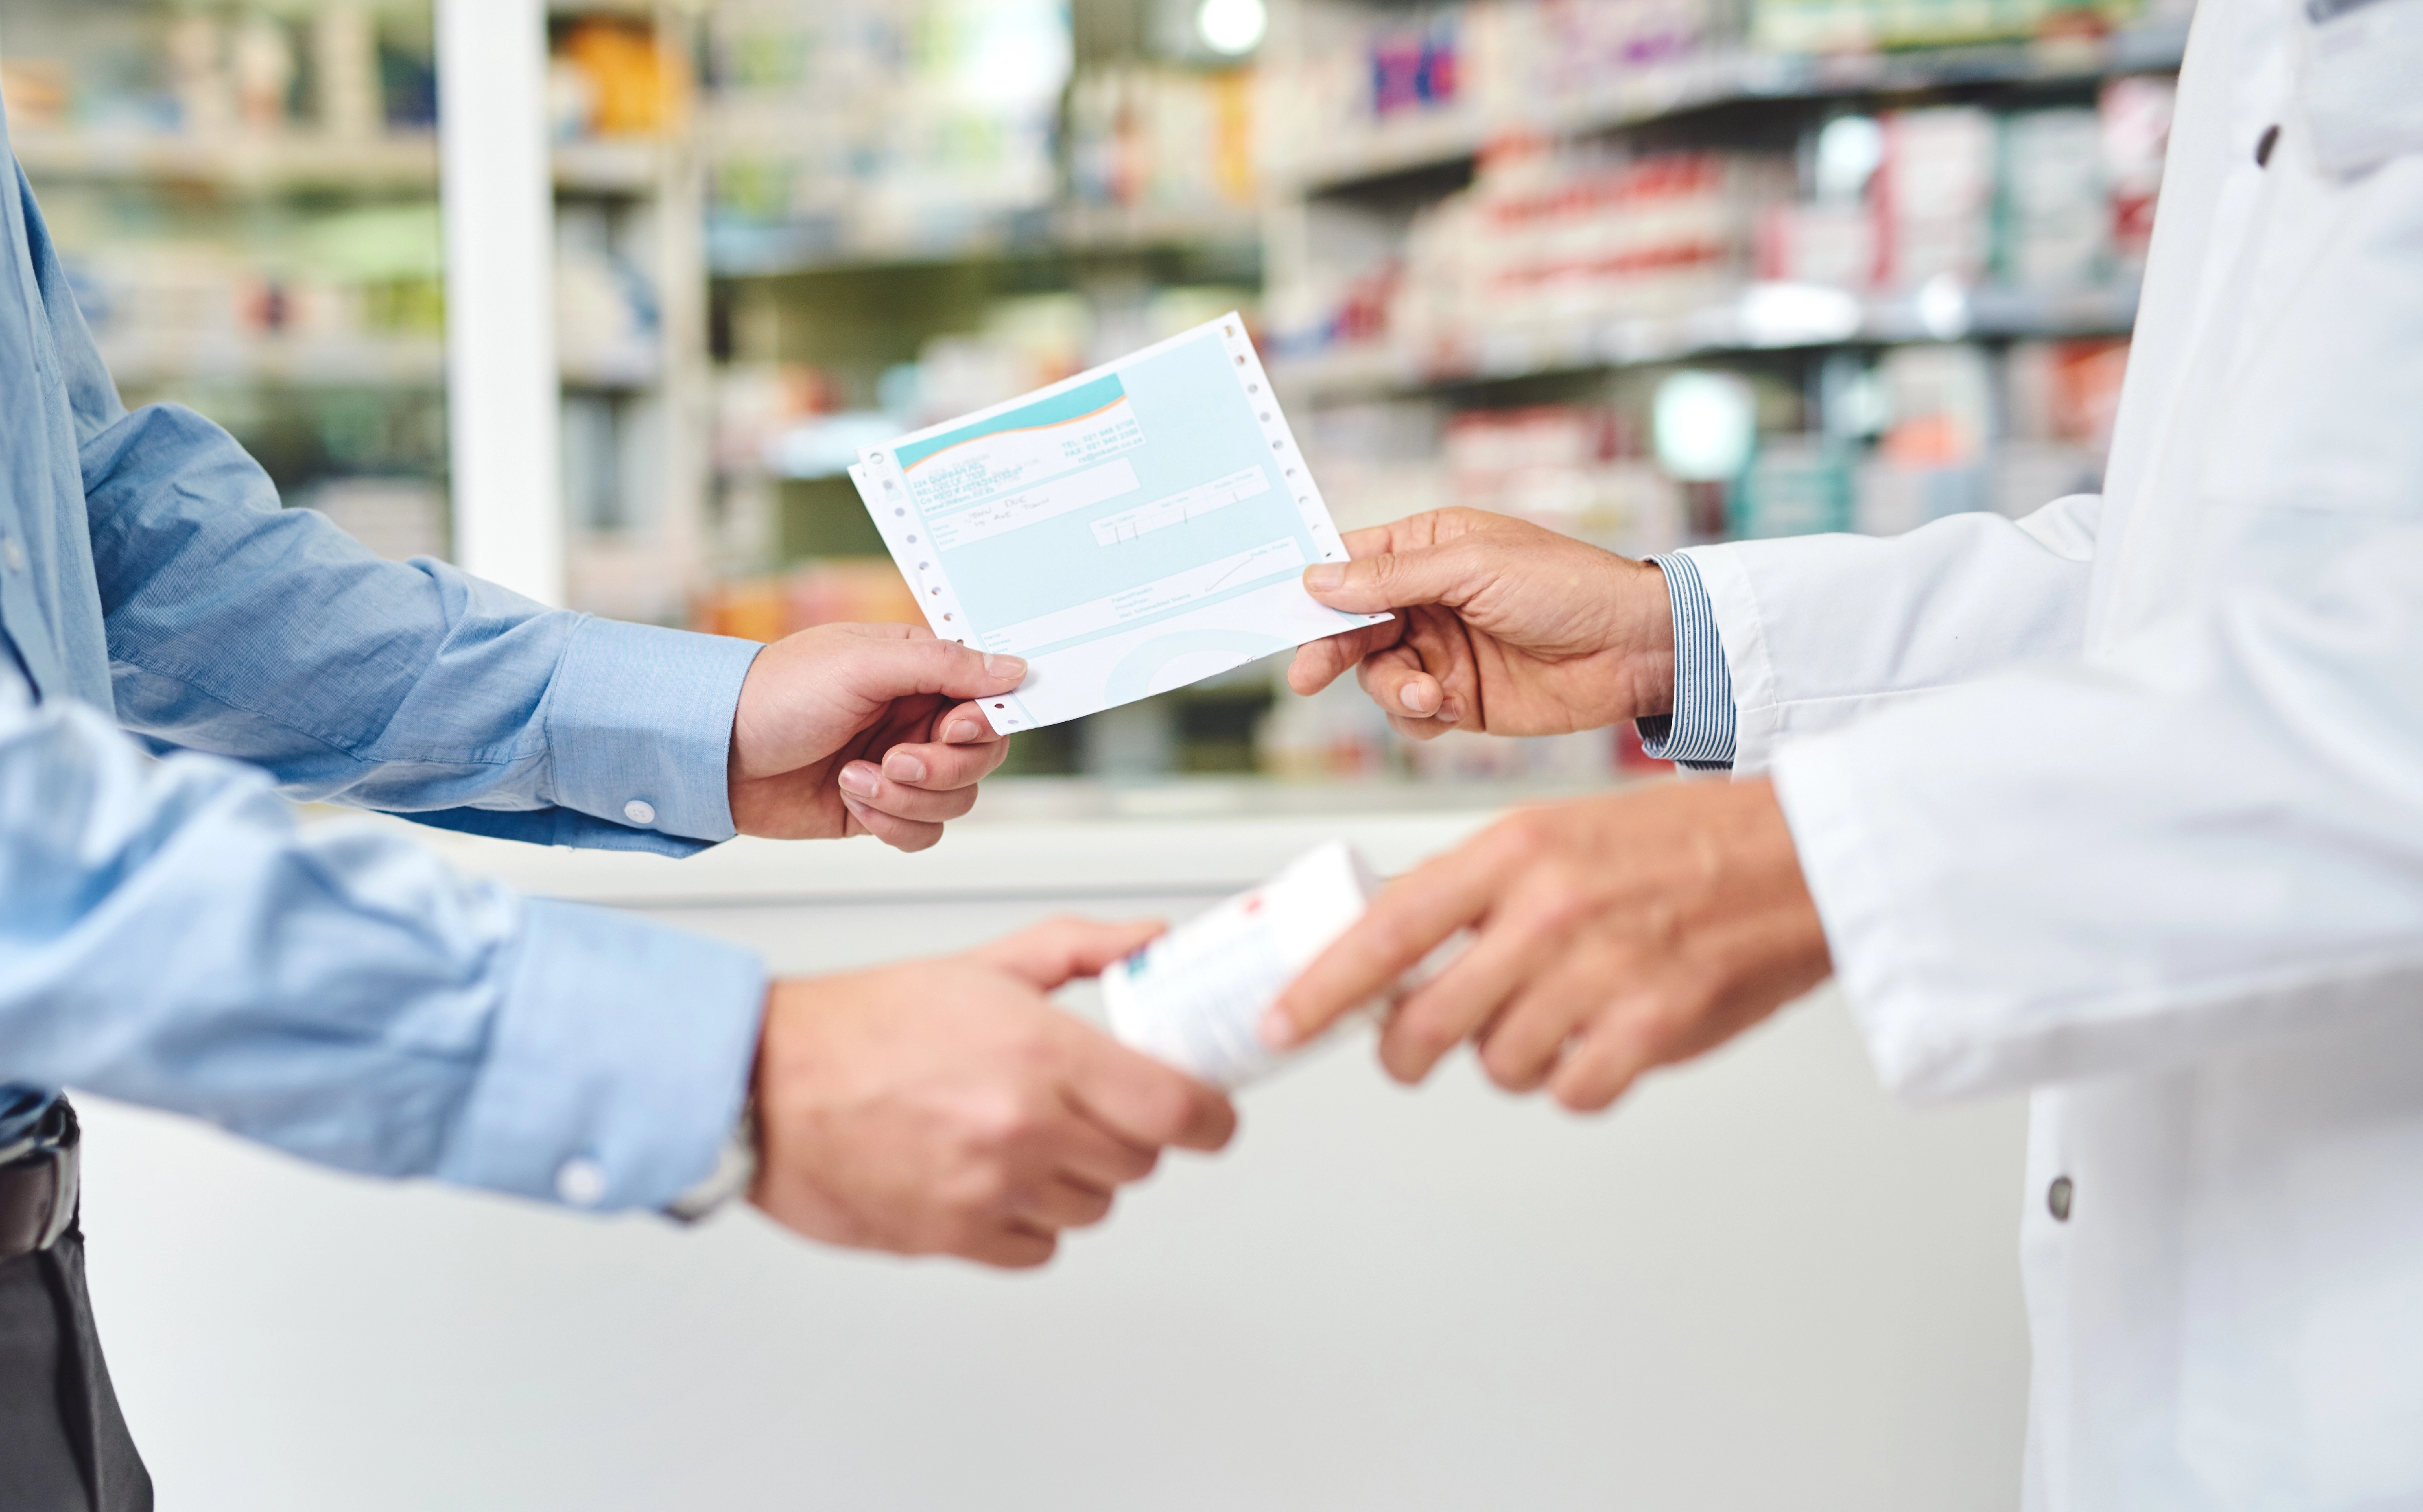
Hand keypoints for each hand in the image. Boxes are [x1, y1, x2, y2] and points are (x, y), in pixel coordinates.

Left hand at [727, 623, 1025, 848]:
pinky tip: (852, 800)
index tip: (951, 728)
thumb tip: (1015, 669)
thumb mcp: (863, 664)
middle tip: (896, 760)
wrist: (713, 754)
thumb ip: (944, 664)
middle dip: (943, 767)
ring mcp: (900, 766)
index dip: (984, 721)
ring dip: (909, 797)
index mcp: (919, 671)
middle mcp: (916, 718)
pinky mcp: (879, 809)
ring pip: (957, 799)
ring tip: (856, 778)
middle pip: (982, 756)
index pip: (990, 698)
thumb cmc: (776, 694)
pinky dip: (893, 824)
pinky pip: (923, 831)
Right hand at [749, 917, 1238, 1267]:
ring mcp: (989, 1191)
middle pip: (1139, 1162)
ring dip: (1075, 1177)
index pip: (1177, 1110)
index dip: (1210, 1117)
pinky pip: (1039, 1249)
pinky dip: (1028, 1221)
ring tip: (1020, 1134)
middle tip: (1085, 1104)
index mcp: (1042, 1054)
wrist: (762, 1082)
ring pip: (1093, 1207)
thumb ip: (1084, 950)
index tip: (1211, 1115)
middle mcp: (1023, 1128)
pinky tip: (990, 1176)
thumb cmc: (863, 1024)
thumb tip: (1155, 942)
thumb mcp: (986, 964)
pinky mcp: (953, 1239)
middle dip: (1127, 1134)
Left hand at [1264, 781, 1830, 1110]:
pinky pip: (1568, 1092)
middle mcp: (1548, 911)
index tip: (1280, 1025)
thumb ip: (1477, 890)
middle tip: (1411, 1051)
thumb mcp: (1558, 831)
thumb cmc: (1680, 842)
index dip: (1321, 991)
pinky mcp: (1653, 1029)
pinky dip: (1574, 1080)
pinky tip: (1600, 1042)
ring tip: (1548, 1017)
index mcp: (1514, 851)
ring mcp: (1600, 973)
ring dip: (1507, 1058)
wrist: (1799, 857)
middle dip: (1406, 1052)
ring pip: (1496, 1066)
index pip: (1385, 932)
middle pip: (1426, 1023)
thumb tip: (1396, 956)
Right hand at [1286, 509, 1674, 740]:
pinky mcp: (1462, 699)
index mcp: (1430, 548)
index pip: (1353, 562)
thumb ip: (1392, 578)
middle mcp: (1429, 599)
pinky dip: (1419, 718)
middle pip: (1353, 625)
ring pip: (1378, 675)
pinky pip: (1412, 715)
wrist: (1634, 649)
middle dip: (1332, 649)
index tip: (1282, 608)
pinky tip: (1449, 709)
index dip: (1316, 585)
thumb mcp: (1474, 567)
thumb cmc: (1568, 587)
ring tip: (1429, 695)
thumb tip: (1319, 578)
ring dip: (1391, 689)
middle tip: (1308, 674)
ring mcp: (1444, 650)